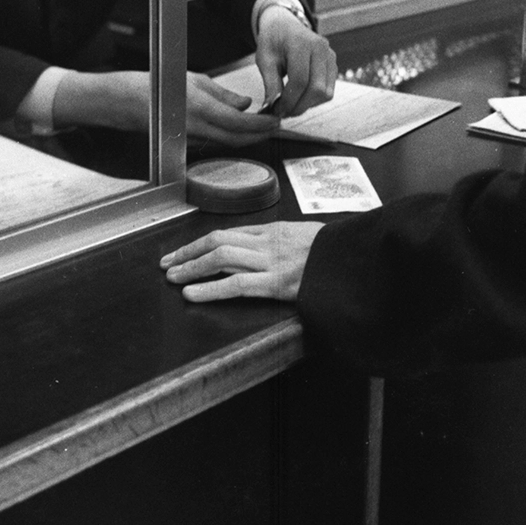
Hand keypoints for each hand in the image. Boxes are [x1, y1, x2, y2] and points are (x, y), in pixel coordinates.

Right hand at [53, 69, 278, 145]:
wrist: (122, 101)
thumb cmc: (157, 83)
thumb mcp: (194, 80)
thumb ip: (222, 95)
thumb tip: (246, 105)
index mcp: (199, 107)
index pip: (238, 122)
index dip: (260, 124)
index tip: (276, 119)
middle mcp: (195, 126)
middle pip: (236, 138)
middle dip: (259, 135)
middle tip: (276, 126)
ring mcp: (189, 137)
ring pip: (226, 142)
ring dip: (246, 137)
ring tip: (263, 127)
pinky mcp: (184, 141)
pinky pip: (214, 143)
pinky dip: (230, 138)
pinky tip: (239, 131)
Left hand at [160, 221, 323, 301]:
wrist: (358, 259)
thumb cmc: (338, 252)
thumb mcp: (309, 239)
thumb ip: (286, 244)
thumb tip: (269, 252)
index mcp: (275, 231)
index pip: (230, 234)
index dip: (202, 243)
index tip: (185, 251)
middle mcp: (268, 242)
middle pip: (218, 241)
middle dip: (189, 252)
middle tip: (168, 263)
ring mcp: (272, 262)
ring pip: (221, 257)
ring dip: (192, 267)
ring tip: (173, 278)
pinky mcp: (277, 283)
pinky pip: (237, 284)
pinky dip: (211, 288)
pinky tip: (193, 293)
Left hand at [255, 5, 336, 116]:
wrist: (285, 26)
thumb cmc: (273, 42)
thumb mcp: (264, 60)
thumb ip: (270, 84)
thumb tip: (272, 110)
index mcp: (302, 43)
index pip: (300, 80)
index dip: (289, 100)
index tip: (276, 111)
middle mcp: (321, 49)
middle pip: (317, 89)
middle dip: (299, 106)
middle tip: (283, 112)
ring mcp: (331, 57)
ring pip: (326, 94)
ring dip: (307, 105)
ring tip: (290, 105)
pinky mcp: (333, 65)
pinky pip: (328, 91)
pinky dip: (314, 100)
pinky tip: (299, 97)